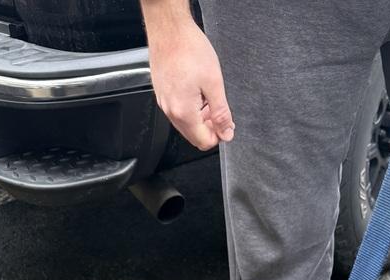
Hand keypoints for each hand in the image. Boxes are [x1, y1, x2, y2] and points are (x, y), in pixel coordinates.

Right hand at [145, 9, 234, 150]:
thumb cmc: (188, 49)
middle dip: (210, 128)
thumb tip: (226, 133)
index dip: (219, 136)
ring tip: (210, 99)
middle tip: (221, 112)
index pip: (203, 142)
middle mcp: (170, 111)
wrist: (169, 28)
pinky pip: (177, 111)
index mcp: (184, 112)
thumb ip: (222, 113)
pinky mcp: (161, 93)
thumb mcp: (214, 83)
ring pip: (186, 124)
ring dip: (200, 118)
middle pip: (194, 136)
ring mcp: (164, 102)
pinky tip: (198, 92)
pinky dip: (190, 108)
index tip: (227, 125)